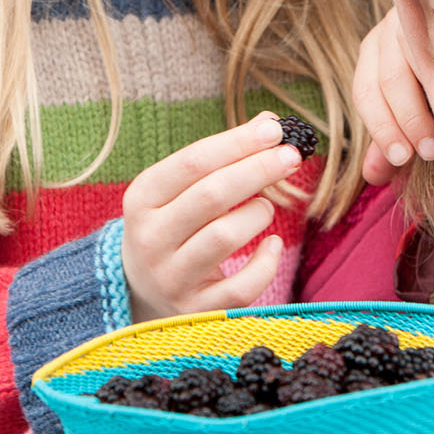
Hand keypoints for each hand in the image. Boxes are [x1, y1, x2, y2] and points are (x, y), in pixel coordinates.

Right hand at [121, 112, 306, 322]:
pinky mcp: (196, 310)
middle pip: (211, 196)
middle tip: (291, 155)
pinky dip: (265, 264)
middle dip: (258, 170)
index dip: (237, 143)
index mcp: (142, 198)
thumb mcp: (180, 189)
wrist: (141, 290)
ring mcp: (172, 277)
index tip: (274, 129)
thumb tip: (270, 122)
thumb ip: (221, 156)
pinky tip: (272, 246)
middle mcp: (150, 238)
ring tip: (266, 206)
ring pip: (224, 237)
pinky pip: (241, 287)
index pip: (193, 162)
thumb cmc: (173, 223)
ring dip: (257, 214)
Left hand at [355, 6, 433, 184]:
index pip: (365, 90)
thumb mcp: (415, 110)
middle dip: (408, 119)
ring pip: (421, 55)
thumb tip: (373, 176)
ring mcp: (426, 10)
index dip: (381, 127)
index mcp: (375, 50)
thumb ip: (393, 137)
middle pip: (390, 75)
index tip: (402, 159)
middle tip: (430, 154)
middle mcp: (394, 25)